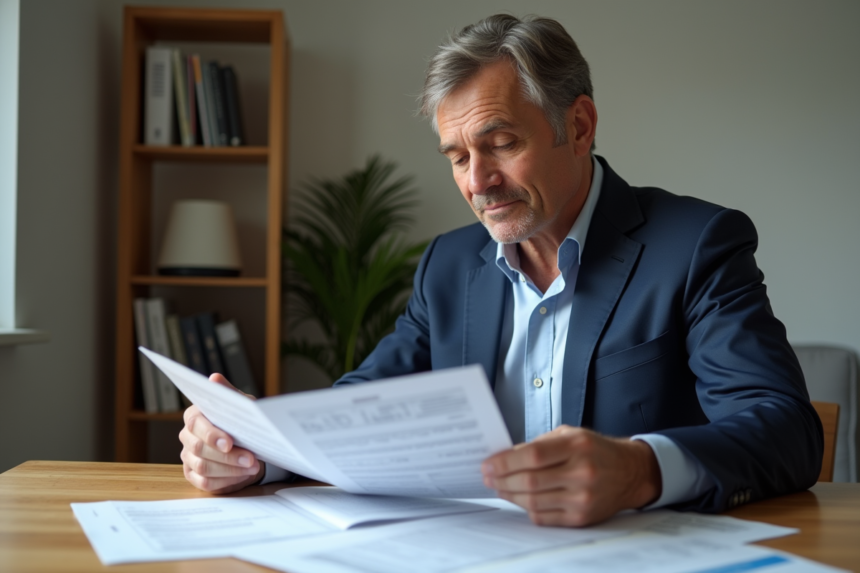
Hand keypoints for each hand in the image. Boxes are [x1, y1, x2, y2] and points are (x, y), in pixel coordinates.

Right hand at [179, 373, 264, 493]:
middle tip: (251, 458)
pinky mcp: (194, 476)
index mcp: (194, 416)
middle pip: (199, 449)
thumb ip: (228, 393)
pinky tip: (244, 475)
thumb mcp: (240, 405)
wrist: (248, 444)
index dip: (211, 434)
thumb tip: (214, 378)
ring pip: (204, 467)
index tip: (230, 442)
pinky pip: (205, 483)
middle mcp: (187, 436)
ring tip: (253, 466)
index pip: (195, 424)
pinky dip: (227, 481)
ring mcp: (188, 457)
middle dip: (228, 456)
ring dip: (231, 469)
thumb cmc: (241, 422)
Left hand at [481, 425, 660, 526]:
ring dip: (510, 496)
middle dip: (501, 480)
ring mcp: (583, 498)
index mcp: (577, 446)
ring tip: (498, 488)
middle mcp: (582, 473)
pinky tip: (518, 500)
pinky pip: (544, 517)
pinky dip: (527, 508)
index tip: (487, 464)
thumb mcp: (570, 434)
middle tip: (487, 477)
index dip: (505, 462)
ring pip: (534, 502)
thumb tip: (505, 457)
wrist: (630, 472)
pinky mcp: (582, 518)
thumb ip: (539, 444)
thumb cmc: (595, 450)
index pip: (532, 456)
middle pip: (530, 481)